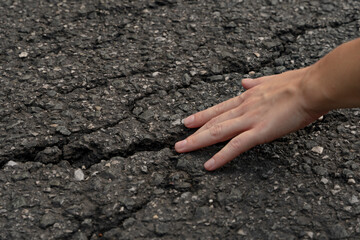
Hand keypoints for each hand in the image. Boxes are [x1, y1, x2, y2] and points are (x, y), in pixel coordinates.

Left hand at [175, 67, 326, 170]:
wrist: (311, 87)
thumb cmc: (296, 84)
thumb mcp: (270, 80)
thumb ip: (255, 83)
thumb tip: (244, 81)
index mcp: (246, 97)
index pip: (218, 109)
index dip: (200, 116)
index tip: (186, 121)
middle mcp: (242, 108)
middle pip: (212, 122)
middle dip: (193, 132)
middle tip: (177, 142)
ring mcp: (249, 120)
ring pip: (217, 132)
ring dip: (197, 142)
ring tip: (181, 149)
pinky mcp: (259, 132)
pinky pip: (235, 146)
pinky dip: (221, 156)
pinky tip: (209, 165)